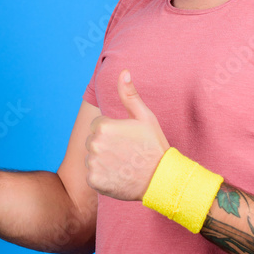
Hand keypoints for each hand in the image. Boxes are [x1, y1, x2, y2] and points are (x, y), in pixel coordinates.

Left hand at [85, 70, 169, 200]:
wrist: (161, 179)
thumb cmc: (154, 146)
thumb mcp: (144, 117)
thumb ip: (129, 95)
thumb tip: (123, 72)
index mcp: (104, 127)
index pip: (97, 126)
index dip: (112, 132)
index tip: (126, 140)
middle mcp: (95, 145)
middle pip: (92, 142)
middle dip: (105, 146)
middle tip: (125, 153)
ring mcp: (93, 164)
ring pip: (92, 159)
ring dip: (103, 162)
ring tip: (123, 165)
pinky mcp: (94, 181)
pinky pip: (92, 176)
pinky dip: (102, 177)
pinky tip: (118, 177)